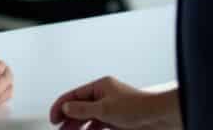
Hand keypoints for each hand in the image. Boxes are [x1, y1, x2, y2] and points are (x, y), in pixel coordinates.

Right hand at [48, 76, 180, 129]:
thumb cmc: (137, 106)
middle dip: (67, 118)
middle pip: (79, 107)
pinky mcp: (116, 121)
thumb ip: (83, 109)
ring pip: (87, 118)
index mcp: (100, 86)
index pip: (74, 95)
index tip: (53, 118)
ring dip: (77, 126)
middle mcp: (104, 96)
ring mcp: (110, 109)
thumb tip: (66, 107)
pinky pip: (97, 125)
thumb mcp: (104, 109)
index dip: (61, 106)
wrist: (159, 117)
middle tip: (58, 129)